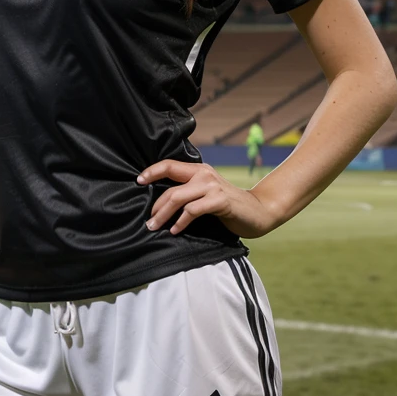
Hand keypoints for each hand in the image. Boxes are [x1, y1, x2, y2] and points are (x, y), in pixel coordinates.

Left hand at [137, 160, 274, 238]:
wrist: (258, 212)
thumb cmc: (228, 206)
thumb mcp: (207, 194)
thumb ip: (190, 192)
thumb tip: (162, 202)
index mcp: (199, 170)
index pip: (170, 165)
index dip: (152, 171)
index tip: (138, 180)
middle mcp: (204, 174)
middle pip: (170, 184)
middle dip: (155, 205)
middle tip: (148, 221)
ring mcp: (212, 186)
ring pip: (178, 197)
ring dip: (163, 214)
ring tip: (154, 227)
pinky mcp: (219, 200)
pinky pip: (192, 210)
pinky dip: (181, 222)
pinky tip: (175, 230)